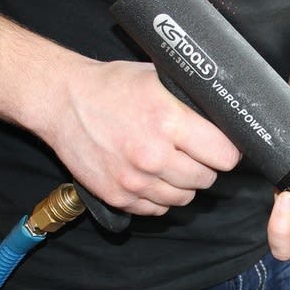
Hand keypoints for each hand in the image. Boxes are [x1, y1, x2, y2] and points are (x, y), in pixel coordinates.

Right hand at [44, 59, 240, 215]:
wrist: (62, 102)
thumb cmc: (111, 87)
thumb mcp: (158, 79)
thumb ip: (191, 101)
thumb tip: (225, 117)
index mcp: (167, 121)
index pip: (224, 155)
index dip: (226, 150)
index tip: (222, 145)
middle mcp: (152, 155)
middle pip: (207, 179)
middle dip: (205, 166)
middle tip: (194, 152)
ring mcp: (135, 180)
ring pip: (184, 198)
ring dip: (183, 184)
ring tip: (171, 162)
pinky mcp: (119, 197)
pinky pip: (157, 209)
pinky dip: (159, 197)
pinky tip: (151, 176)